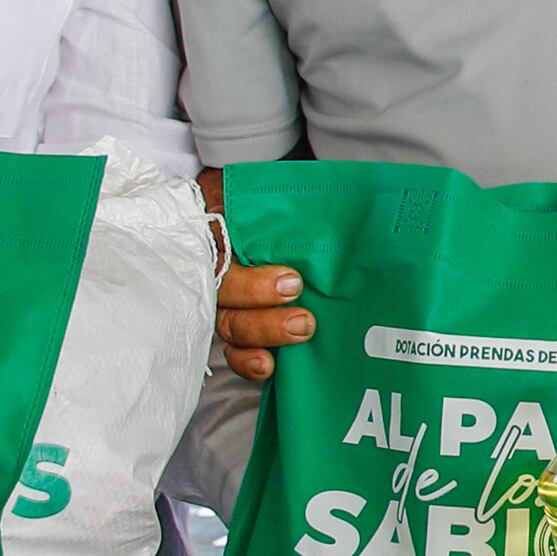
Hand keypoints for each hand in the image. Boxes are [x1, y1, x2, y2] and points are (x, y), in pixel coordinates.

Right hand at [199, 168, 309, 383]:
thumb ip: (287, 201)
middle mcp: (214, 269)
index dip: (248, 275)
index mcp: (217, 232)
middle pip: (223, 293)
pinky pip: (233, 350)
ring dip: (263, 330)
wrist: (263, 213)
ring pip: (230, 324)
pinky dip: (247, 361)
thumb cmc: (268, 202)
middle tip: (297, 294)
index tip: (291, 279)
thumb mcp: (271, 189)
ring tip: (301, 327)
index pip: (218, 254)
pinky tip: (268, 366)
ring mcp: (224, 301)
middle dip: (259, 299)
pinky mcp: (238, 326)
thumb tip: (341, 206)